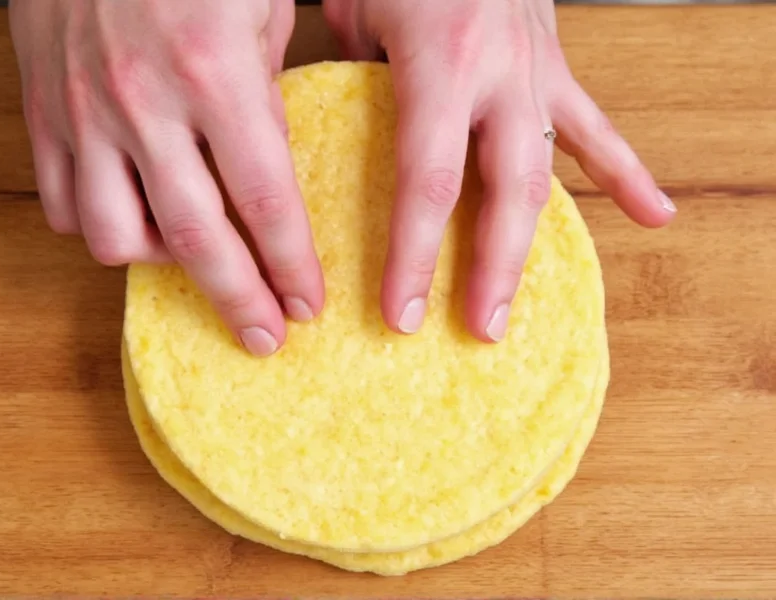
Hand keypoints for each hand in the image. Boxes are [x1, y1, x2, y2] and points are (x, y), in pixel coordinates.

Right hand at [9, 0, 323, 355]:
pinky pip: (62, 204)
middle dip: (238, 300)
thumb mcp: (262, 10)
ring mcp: (85, 112)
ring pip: (115, 237)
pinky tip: (134, 219)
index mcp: (217, 75)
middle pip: (197, 240)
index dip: (290, 268)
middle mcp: (145, 104)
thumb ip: (270, 101)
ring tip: (197, 262)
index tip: (308, 306)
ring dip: (162, 265)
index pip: (266, 204)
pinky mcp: (43, 111)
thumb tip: (272, 176)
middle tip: (266, 337)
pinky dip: (100, 227)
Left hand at [323, 0, 675, 341]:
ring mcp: (536, 71)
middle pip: (503, 191)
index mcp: (441, 59)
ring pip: (546, 172)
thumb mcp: (356, 6)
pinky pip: (595, 127)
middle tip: (479, 329)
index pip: (428, 180)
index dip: (415, 254)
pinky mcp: (556, 65)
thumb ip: (351, 77)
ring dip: (537, 245)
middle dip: (491, 268)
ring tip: (519, 307)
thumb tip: (338, 136)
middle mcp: (499, 72)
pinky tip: (654, 215)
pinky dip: (623, 173)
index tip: (402, 313)